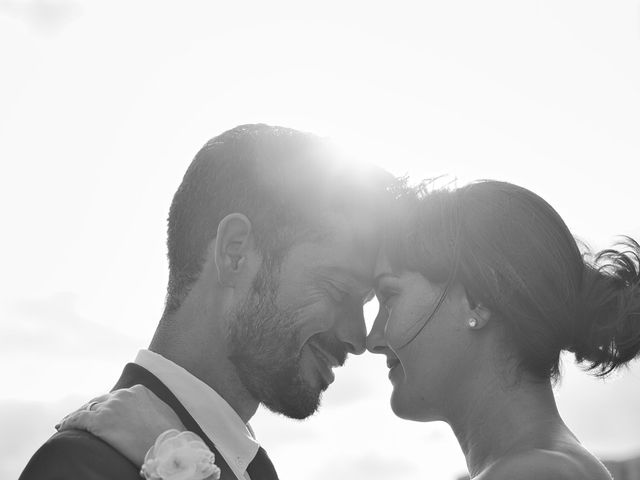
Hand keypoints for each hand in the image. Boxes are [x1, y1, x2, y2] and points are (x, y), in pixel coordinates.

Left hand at [56, 385, 185, 465]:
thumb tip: (150, 418)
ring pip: (87, 408)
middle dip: (92, 409)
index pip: (117, 396)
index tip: (104, 413)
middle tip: (85, 420)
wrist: (168, 448)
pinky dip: (68, 422)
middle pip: (101, 400)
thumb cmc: (171, 437)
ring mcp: (111, 407)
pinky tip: (61, 427)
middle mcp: (124, 394)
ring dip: (78, 416)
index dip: (108, 406)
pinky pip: (78, 419)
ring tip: (68, 423)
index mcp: (140, 391)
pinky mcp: (100, 421)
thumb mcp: (166, 415)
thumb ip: (154, 410)